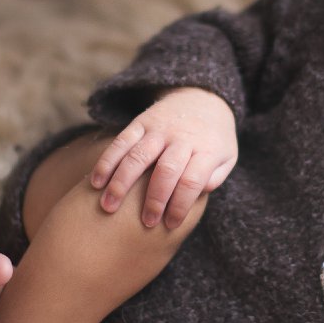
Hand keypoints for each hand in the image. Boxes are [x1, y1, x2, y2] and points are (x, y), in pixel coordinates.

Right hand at [89, 87, 237, 228]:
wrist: (202, 97)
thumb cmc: (213, 139)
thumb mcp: (227, 157)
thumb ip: (215, 177)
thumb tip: (196, 195)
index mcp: (206, 149)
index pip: (192, 181)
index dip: (180, 205)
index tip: (170, 225)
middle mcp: (181, 137)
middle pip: (166, 170)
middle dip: (154, 199)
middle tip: (145, 222)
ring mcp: (159, 128)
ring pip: (138, 155)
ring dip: (121, 183)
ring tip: (108, 206)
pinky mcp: (140, 122)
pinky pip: (121, 141)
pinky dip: (107, 162)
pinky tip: (96, 182)